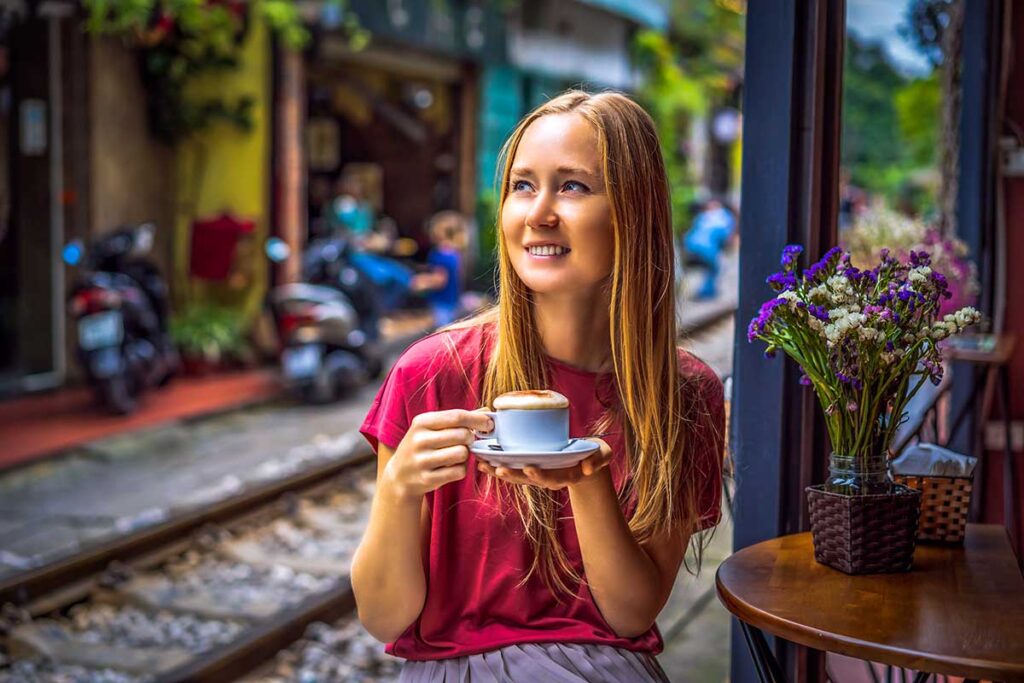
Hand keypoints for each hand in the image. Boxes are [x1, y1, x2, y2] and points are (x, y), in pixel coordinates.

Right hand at [383, 409, 493, 500]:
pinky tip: (452, 467)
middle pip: (462, 435)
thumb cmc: (423, 446)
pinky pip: (459, 472)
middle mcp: (419, 440)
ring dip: (465, 454)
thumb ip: (458, 419)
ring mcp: (422, 461)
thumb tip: (486, 410)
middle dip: (471, 438)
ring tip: (457, 454)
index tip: (488, 424)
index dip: (477, 420)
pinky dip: (461, 469)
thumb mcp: (432, 428)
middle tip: (467, 441)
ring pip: (462, 453)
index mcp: (422, 422)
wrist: (400, 475)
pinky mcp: (427, 479)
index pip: (457, 416)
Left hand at [476, 438, 612, 490]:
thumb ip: (598, 460)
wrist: (587, 462)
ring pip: (516, 476)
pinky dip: (497, 467)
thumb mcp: (602, 454)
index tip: (529, 468)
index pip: (551, 477)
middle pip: (528, 479)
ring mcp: (538, 475)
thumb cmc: (594, 455)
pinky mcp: (530, 469)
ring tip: (482, 465)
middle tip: (498, 469)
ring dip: (498, 472)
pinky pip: (512, 470)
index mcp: (565, 475)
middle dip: (513, 475)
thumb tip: (588, 468)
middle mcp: (549, 477)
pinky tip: (482, 462)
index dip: (539, 474)